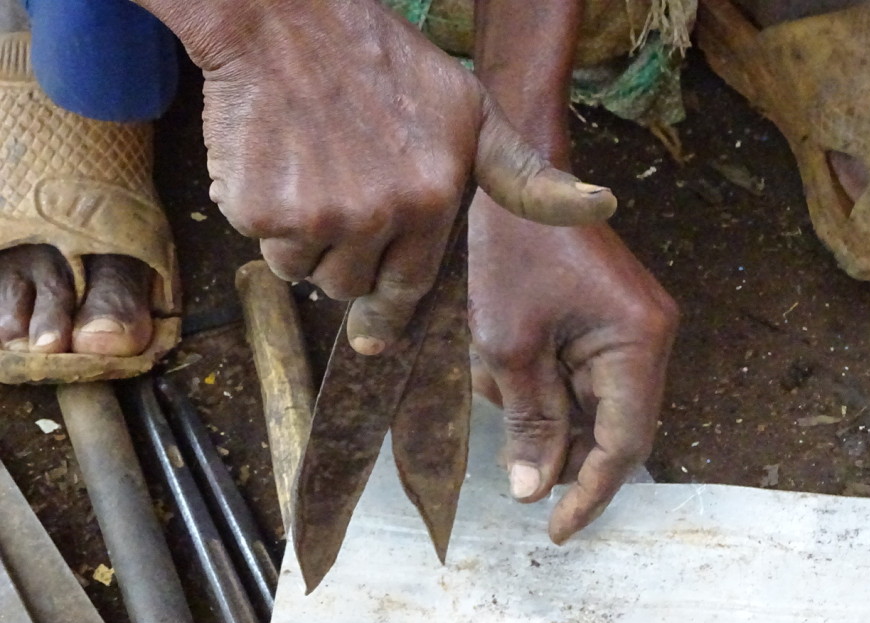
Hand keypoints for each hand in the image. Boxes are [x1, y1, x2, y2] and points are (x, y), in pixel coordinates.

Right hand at [142, 0, 615, 352]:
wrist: (286, 20)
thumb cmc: (383, 63)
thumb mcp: (473, 111)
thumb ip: (524, 175)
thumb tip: (601, 205)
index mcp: (431, 199)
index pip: (410, 287)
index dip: (388, 310)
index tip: (374, 335)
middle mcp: (377, 216)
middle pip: (351, 286)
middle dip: (346, 262)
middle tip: (339, 207)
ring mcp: (316, 216)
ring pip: (305, 271)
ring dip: (304, 244)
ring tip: (311, 178)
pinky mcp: (259, 210)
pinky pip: (265, 247)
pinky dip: (265, 221)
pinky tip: (277, 169)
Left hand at [468, 191, 678, 543]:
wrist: (510, 175)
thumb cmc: (509, 250)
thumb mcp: (509, 346)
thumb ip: (528, 424)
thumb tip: (533, 492)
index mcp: (638, 342)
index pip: (624, 444)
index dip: (589, 493)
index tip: (556, 531)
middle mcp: (648, 338)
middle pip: (612, 429)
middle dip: (557, 447)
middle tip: (510, 458)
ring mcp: (630, 329)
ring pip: (591, 408)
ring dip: (541, 411)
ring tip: (494, 371)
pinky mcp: (607, 322)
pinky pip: (579, 378)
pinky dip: (541, 386)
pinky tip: (501, 361)